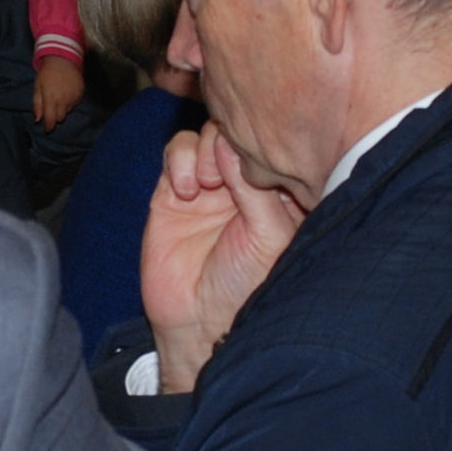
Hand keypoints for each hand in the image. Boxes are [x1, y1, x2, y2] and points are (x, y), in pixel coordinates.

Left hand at [33, 54, 85, 128]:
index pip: (51, 120)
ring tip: (59, 98)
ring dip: (63, 109)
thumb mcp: (37, 87)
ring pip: (68, 111)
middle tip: (52, 109)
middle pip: (61, 118)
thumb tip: (38, 120)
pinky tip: (67, 93)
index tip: (47, 129)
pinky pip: (75, 104)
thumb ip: (37, 104)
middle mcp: (64, 101)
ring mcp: (74, 98)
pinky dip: (70, 103)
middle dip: (55, 116)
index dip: (49, 127)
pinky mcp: (81, 94)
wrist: (63, 60)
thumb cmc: (47, 74)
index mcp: (51, 99)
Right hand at [136, 126, 302, 395]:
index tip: (257, 160)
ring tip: (206, 184)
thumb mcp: (269, 236)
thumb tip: (233, 144)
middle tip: (225, 172)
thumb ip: (257, 188)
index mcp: (278, 191)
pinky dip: (180, 160)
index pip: (274, 143)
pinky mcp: (173, 190)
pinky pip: (177, 150)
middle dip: (231, 141)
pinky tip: (186, 191)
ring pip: (208, 133)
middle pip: (239, 129)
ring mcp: (209, 184)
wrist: (198, 320)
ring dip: (206, 150)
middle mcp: (244, 183)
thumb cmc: (245, 286)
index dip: (264, 141)